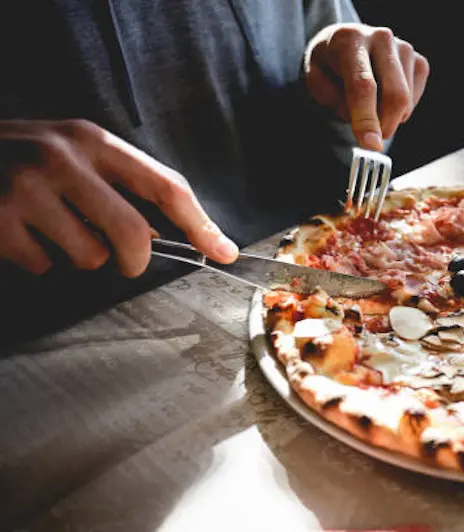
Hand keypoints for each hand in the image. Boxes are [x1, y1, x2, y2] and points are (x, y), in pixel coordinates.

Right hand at [0, 119, 238, 276]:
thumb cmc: (19, 158)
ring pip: (89, 257)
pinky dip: (37, 259)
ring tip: (48, 227)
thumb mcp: (72, 153)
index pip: (165, 185)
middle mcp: (62, 157)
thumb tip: (167, 236)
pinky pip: (43, 266)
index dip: (201, 223)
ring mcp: (26, 188)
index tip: (224, 251)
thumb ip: (116, 185)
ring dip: (76, 255)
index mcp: (93, 140)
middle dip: (134, 259)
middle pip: (133, 233)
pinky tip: (17, 232)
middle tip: (124, 261)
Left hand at [304, 24, 429, 150]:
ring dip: (389, 118)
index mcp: (350, 40)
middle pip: (394, 95)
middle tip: (372, 140)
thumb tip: (366, 124)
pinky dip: (400, 112)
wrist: (346, 43)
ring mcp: (404, 49)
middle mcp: (381, 38)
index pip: (363, 85)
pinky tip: (384, 101)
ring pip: (406, 102)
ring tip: (370, 108)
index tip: (371, 145)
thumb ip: (335, 101)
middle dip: (384, 126)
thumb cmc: (329, 66)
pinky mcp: (419, 62)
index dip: (367, 118)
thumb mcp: (316, 82)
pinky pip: (414, 100)